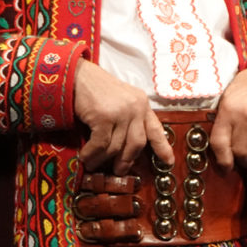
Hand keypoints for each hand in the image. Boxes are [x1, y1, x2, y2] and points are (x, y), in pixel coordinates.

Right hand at [74, 59, 172, 174]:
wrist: (78, 75)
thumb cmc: (96, 89)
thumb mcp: (120, 102)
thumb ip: (128, 119)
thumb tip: (125, 149)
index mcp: (142, 104)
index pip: (156, 129)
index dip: (163, 147)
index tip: (169, 162)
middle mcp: (136, 108)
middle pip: (137, 143)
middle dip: (127, 160)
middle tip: (118, 171)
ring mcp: (121, 112)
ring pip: (116, 147)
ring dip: (102, 160)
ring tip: (92, 164)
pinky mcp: (104, 116)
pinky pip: (100, 144)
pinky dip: (91, 154)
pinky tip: (85, 156)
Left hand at [211, 59, 246, 169]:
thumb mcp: (229, 98)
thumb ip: (223, 122)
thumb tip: (221, 153)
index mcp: (228, 109)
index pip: (219, 144)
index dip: (222, 161)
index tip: (226, 168)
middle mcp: (246, 115)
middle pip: (240, 152)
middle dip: (242, 160)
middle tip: (245, 160)